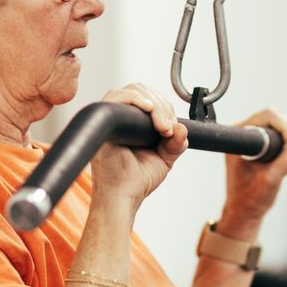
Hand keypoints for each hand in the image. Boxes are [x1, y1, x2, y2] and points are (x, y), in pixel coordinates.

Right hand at [89, 83, 189, 206]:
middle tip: (167, 129)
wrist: (123, 196)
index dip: (164, 107)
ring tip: (162, 128)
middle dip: (162, 105)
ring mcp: (111, 117)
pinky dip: (136, 99)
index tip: (172, 127)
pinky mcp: (104, 121)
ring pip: (134, 90)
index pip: (149, 98)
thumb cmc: (137, 180)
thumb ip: (176, 142)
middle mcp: (120, 117)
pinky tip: (150, 112)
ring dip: (155, 105)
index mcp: (132, 122)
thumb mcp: (165, 157)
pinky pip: (117, 97)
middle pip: (142, 90)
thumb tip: (182, 128)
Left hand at [217, 107, 286, 237]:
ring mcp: (252, 138)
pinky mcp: (261, 145)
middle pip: (277, 118)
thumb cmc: (251, 200)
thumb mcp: (271, 180)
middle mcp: (243, 132)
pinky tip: (286, 160)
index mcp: (239, 137)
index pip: (270, 116)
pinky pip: (281, 135)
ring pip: (281, 125)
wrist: (244, 213)